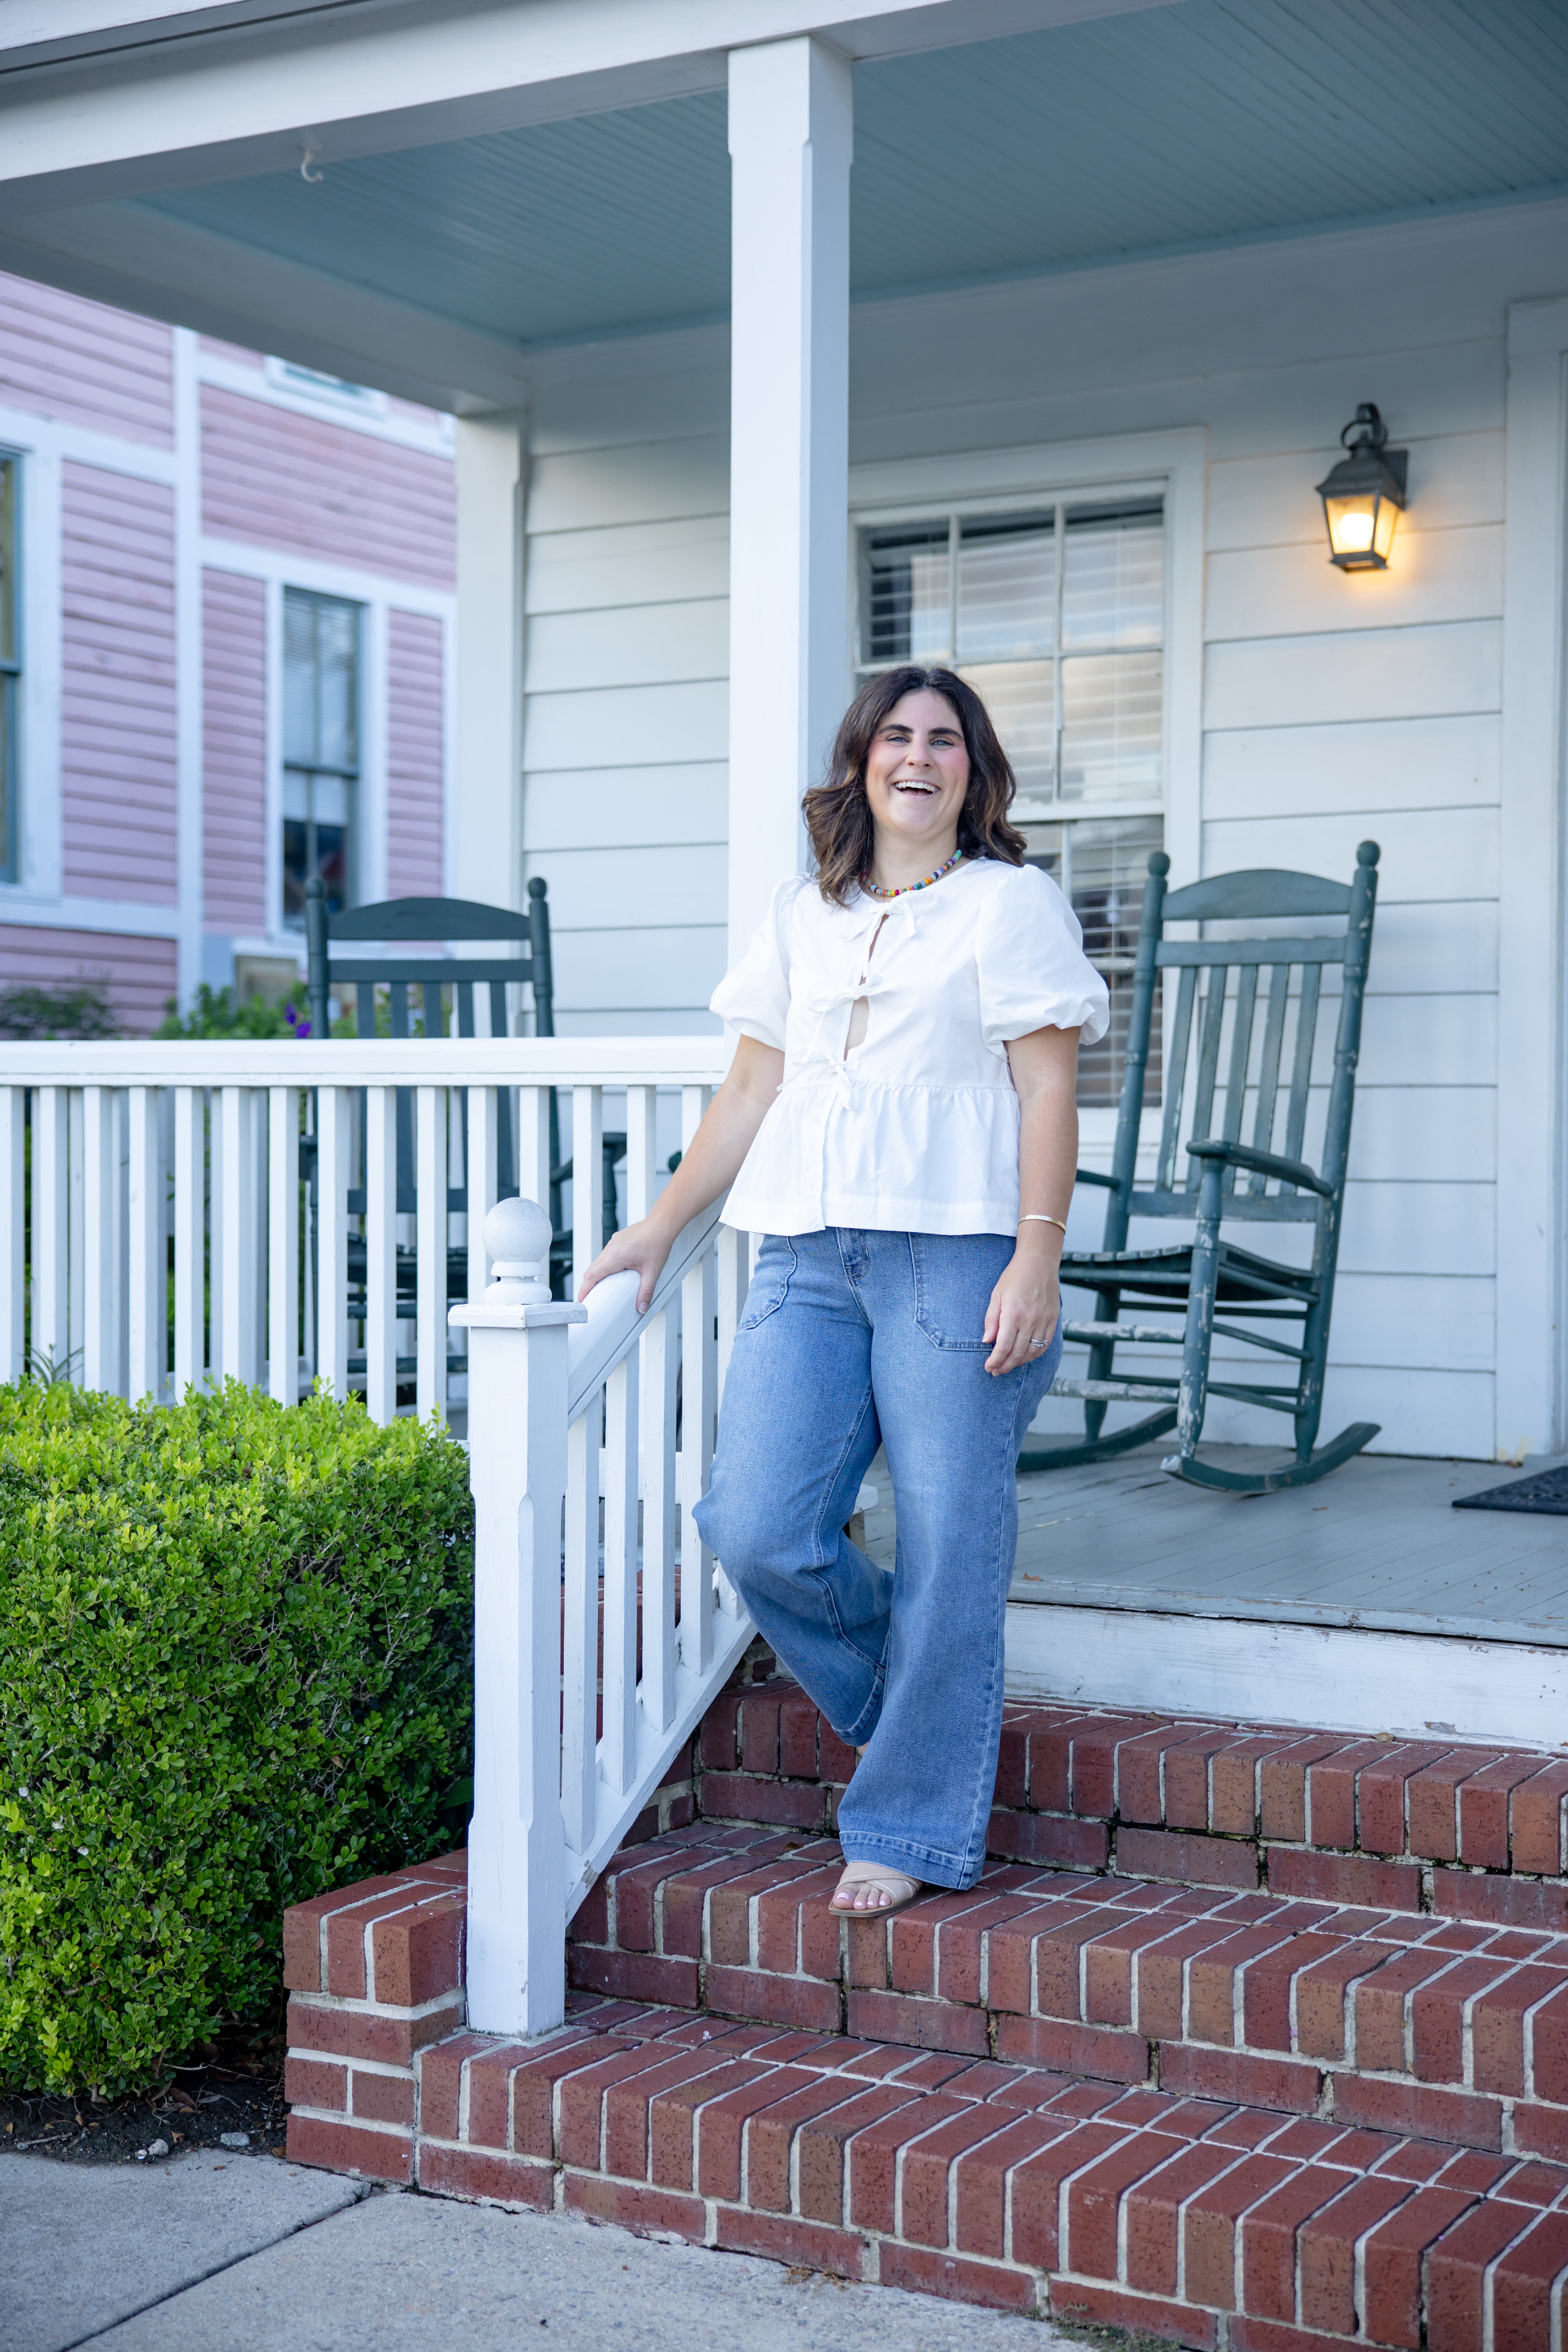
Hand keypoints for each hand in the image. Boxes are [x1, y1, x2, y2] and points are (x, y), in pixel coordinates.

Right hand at [578, 1216, 673, 1312]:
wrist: (661, 1224)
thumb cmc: (658, 1243)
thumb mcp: (653, 1271)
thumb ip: (646, 1291)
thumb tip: (642, 1307)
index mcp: (615, 1256)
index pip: (592, 1276)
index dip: (584, 1289)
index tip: (582, 1300)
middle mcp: (610, 1249)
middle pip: (591, 1270)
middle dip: (587, 1285)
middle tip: (589, 1298)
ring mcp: (612, 1243)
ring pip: (597, 1262)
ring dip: (595, 1275)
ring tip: (598, 1288)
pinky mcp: (616, 1240)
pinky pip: (604, 1255)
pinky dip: (603, 1266)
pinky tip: (611, 1273)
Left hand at [983, 1250, 1060, 1376]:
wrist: (1039, 1262)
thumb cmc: (1015, 1276)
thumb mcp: (996, 1295)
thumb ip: (991, 1320)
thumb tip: (986, 1341)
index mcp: (1013, 1315)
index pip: (1002, 1348)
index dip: (994, 1361)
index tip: (988, 1367)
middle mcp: (1030, 1321)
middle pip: (1017, 1354)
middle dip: (1004, 1366)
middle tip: (995, 1371)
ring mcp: (1043, 1321)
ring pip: (1032, 1352)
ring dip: (1019, 1363)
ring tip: (1008, 1366)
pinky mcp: (1053, 1320)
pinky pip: (1045, 1345)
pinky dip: (1035, 1355)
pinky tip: (1025, 1357)